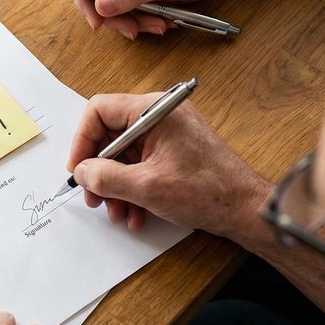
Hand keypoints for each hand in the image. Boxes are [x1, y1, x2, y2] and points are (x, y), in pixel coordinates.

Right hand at [66, 94, 272, 242]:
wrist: (246, 209)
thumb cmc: (207, 191)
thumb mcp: (146, 187)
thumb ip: (106, 177)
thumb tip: (82, 172)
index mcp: (154, 110)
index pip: (100, 110)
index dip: (83, 141)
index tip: (78, 169)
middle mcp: (160, 116)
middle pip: (111, 135)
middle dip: (100, 171)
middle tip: (93, 197)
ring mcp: (168, 134)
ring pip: (125, 156)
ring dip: (116, 187)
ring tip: (117, 213)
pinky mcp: (174, 152)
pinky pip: (142, 165)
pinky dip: (134, 189)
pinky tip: (135, 214)